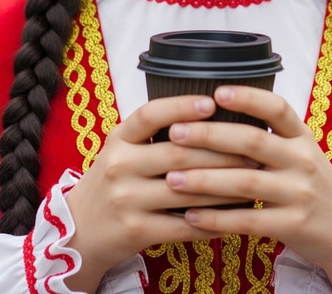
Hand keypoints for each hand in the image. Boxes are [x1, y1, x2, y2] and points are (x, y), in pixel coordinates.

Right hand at [64, 94, 256, 292]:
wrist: (78, 229)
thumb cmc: (113, 181)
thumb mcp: (121, 148)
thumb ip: (153, 134)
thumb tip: (207, 113)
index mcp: (118, 138)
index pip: (150, 115)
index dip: (181, 106)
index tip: (212, 102)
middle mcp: (120, 165)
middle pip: (177, 153)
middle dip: (220, 150)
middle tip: (253, 148)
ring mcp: (126, 199)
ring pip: (186, 189)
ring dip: (224, 185)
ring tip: (251, 179)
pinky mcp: (135, 230)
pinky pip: (183, 225)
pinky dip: (212, 220)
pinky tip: (233, 216)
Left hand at [163, 85, 331, 285]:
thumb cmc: (309, 182)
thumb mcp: (299, 149)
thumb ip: (268, 133)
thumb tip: (214, 110)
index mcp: (301, 136)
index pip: (277, 108)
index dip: (248, 98)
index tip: (216, 92)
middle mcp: (302, 160)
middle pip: (253, 141)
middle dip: (210, 135)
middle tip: (175, 133)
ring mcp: (299, 193)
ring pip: (246, 182)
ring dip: (205, 180)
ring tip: (172, 179)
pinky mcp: (294, 225)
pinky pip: (249, 220)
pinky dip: (218, 219)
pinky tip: (191, 216)